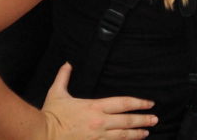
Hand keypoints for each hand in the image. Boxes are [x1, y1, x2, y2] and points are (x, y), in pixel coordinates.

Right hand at [42, 63, 157, 138]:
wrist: (41, 135)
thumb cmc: (50, 115)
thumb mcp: (57, 93)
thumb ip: (64, 77)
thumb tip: (68, 64)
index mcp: (95, 106)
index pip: (124, 103)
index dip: (139, 103)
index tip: (150, 103)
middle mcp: (100, 122)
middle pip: (128, 120)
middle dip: (143, 119)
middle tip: (155, 119)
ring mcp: (97, 137)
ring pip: (123, 135)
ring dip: (136, 134)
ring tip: (146, 132)